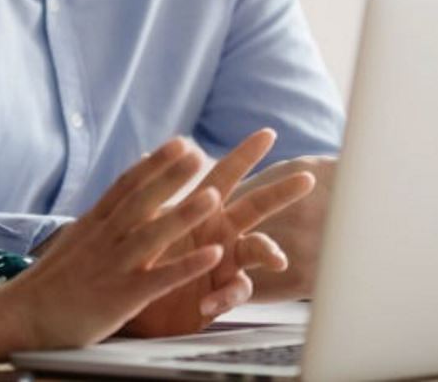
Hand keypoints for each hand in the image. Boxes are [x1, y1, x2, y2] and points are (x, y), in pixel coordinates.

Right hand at [0, 138, 227, 360]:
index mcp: (92, 224)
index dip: (155, 163)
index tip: (180, 143)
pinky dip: (187, 265)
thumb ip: (97, 223)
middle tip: (199, 152)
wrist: (20, 314)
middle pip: (141, 200)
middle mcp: (103, 238)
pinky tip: (214, 255)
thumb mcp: (73, 242)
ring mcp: (112, 266)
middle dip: (171, 176)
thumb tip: (114, 201)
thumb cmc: (49, 283)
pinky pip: (160, 279)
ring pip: (153, 234)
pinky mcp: (120, 296)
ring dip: (184, 214)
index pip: (127, 185)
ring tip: (215, 195)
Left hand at [122, 129, 316, 336]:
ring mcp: (225, 262)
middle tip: (307, 178)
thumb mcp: (145, 222)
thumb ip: (152, 195)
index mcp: (200, 208)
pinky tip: (207, 303)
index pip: (225, 175)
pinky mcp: (221, 293)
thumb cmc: (142, 256)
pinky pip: (234, 292)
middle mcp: (219, 231)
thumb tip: (145, 155)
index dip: (245, 155)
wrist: (130, 298)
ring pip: (259, 250)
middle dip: (281, 192)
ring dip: (268, 250)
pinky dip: (224, 297)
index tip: (268, 133)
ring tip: (276, 259)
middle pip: (256, 206)